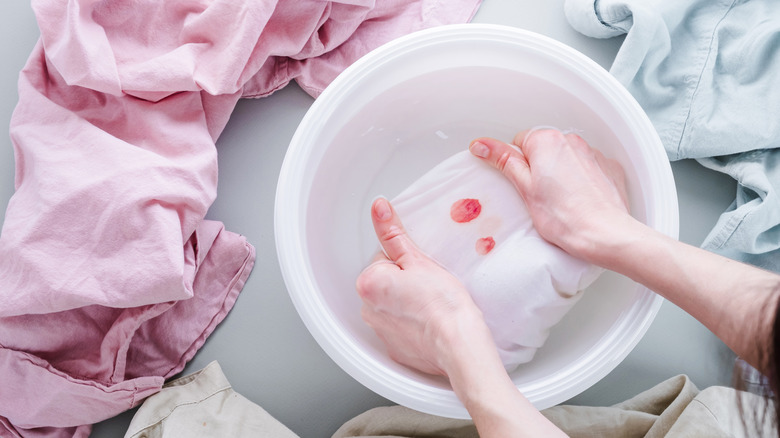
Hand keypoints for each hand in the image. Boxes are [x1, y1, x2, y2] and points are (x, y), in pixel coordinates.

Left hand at [355, 198, 492, 376]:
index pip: (384, 259)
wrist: (460, 346)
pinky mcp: (396, 349)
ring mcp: (381, 332)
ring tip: (433, 304)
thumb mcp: (419, 259)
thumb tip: (379, 209)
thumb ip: (394, 233)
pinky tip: (431, 322)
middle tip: (429, 286)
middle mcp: (368, 310)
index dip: (408, 261)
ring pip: (395, 305)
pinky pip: (402, 329)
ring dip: (409, 303)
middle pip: (387, 283)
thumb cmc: (444, 305)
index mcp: (368, 284)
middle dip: (405, 281)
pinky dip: (414, 325)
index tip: (423, 270)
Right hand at [469, 129, 629, 263]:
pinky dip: (582, 179)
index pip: (519, 142)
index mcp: (546, 141)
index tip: (523, 183)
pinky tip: (579, 199)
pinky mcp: (608, 167)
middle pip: (543, 149)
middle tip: (540, 195)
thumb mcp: (525, 189)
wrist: (604, 234)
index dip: (517, 165)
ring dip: (561, 172)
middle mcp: (571, 141)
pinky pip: (587, 167)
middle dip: (539, 168)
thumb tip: (483, 144)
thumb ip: (504, 160)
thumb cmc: (565, 217)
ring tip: (561, 201)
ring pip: (566, 158)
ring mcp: (593, 153)